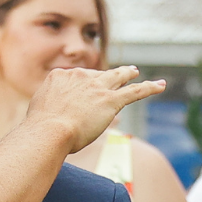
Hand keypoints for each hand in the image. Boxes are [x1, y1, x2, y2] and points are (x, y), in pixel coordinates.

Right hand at [23, 64, 170, 154]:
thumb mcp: (39, 110)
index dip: (81, 87)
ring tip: (136, 72)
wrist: (49, 131)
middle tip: (120, 71)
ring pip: (118, 77)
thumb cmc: (40, 128)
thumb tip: (50, 115)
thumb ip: (49, 107)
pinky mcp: (111, 100)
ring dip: (129, 74)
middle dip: (109, 73)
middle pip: (99, 73)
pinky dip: (150, 88)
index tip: (81, 95)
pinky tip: (161, 86)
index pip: (77, 78)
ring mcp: (98, 87)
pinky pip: (135, 91)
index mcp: (61, 76)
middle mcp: (80, 77)